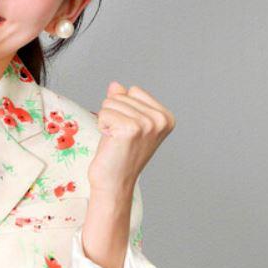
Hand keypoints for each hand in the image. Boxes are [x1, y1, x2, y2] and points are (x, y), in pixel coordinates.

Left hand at [88, 81, 175, 195]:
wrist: (114, 182)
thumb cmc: (119, 155)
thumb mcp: (124, 122)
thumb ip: (124, 102)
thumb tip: (116, 84)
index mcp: (165, 117)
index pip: (133, 91)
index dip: (123, 109)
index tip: (127, 131)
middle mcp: (160, 120)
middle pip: (121, 95)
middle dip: (113, 115)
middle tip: (119, 138)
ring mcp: (147, 124)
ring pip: (110, 102)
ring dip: (107, 122)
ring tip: (115, 140)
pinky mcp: (130, 129)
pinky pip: (104, 113)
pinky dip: (102, 126)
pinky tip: (111, 142)